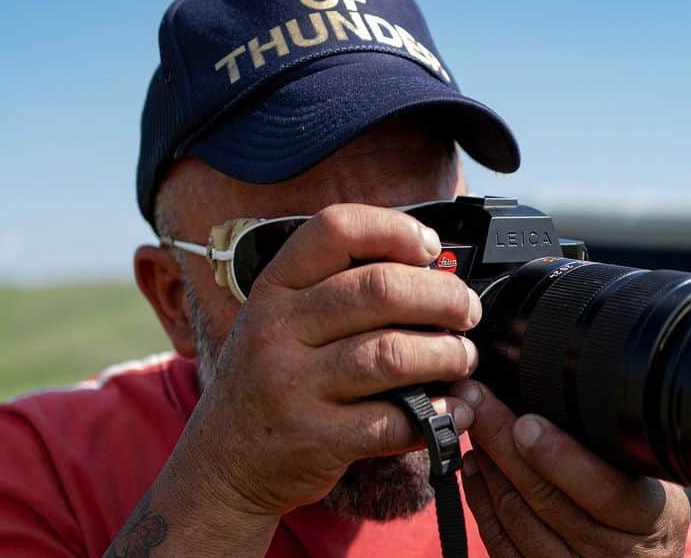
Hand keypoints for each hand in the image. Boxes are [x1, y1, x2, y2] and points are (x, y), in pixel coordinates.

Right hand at [178, 204, 483, 516]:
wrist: (224, 462)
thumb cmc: (267, 381)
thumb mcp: (279, 321)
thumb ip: (334, 292)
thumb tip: (428, 270)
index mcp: (274, 288)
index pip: (335, 229)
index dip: (394, 229)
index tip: (429, 248)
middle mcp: (278, 329)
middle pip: (380, 289)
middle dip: (442, 297)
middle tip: (466, 312)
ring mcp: (292, 385)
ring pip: (392, 354)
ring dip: (447, 354)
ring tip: (461, 358)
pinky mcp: (314, 438)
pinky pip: (393, 420)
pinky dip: (438, 415)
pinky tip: (454, 411)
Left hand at [453, 380, 690, 556]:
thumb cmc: (645, 513)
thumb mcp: (654, 480)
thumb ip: (616, 452)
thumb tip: (557, 393)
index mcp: (651, 523)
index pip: (606, 492)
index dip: (561, 458)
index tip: (526, 422)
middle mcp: (613, 556)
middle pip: (546, 498)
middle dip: (504, 443)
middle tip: (476, 399)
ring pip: (516, 517)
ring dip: (488, 465)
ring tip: (470, 422)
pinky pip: (499, 542)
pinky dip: (481, 499)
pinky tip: (475, 465)